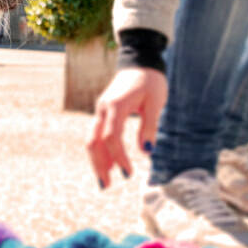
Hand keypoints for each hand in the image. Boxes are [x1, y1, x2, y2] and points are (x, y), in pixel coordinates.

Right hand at [87, 67, 167, 188]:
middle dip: (98, 165)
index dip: (119, 157)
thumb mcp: (156, 102)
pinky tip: (108, 164)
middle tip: (106, 186)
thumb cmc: (151, 81)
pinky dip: (100, 150)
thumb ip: (149, 126)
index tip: (129, 173)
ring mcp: (100, 110)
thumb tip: (146, 151)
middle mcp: (103, 109)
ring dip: (97, 160)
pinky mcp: (103, 112)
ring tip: (105, 180)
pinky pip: (96, 134)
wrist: (140, 61)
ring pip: (91, 139)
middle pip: (93, 141)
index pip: (111, 138)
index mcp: (115, 106)